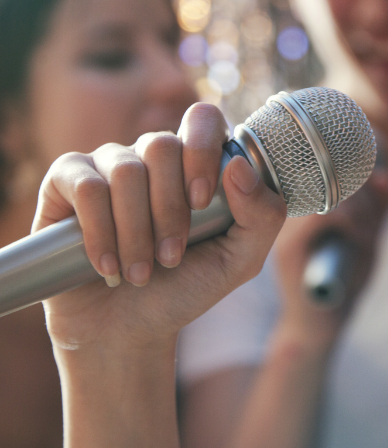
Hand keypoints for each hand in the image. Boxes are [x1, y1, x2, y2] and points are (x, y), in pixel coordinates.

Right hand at [36, 103, 286, 353]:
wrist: (128, 329)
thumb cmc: (186, 287)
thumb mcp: (240, 261)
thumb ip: (262, 216)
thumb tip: (239, 166)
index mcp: (197, 163)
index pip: (203, 119)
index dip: (203, 150)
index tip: (201, 203)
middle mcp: (152, 156)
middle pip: (162, 146)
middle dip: (169, 210)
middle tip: (171, 257)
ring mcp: (108, 164)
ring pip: (125, 171)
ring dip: (136, 232)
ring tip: (140, 273)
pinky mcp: (66, 182)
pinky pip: (85, 186)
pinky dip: (100, 232)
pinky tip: (108, 267)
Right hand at [271, 166, 387, 347]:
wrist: (318, 325)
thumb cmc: (343, 281)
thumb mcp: (368, 239)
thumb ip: (378, 210)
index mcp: (305, 200)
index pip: (326, 161)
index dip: (360, 161)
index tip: (383, 177)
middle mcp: (290, 208)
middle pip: (332, 171)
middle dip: (366, 189)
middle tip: (375, 216)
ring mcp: (285, 227)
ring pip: (332, 190)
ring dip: (364, 209)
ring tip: (368, 234)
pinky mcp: (289, 248)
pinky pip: (326, 214)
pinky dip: (354, 223)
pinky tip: (362, 240)